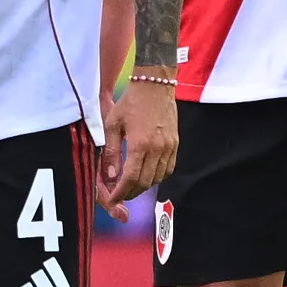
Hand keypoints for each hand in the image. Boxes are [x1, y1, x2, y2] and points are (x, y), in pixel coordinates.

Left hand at [104, 81, 177, 209]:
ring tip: (131, 186)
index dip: (121, 193)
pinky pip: (168, 169)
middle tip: (119, 195)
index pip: (131, 179)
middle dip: (130, 192)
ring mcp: (169, 147)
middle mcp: (157, 149)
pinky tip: (147, 174)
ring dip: (144, 186)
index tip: (112, 200)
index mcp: (140, 144)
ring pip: (158, 178)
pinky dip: (157, 177)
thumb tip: (110, 175)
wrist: (155, 86)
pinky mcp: (176, 144)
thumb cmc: (131, 102)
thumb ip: (111, 151)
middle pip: (145, 182)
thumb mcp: (113, 124)